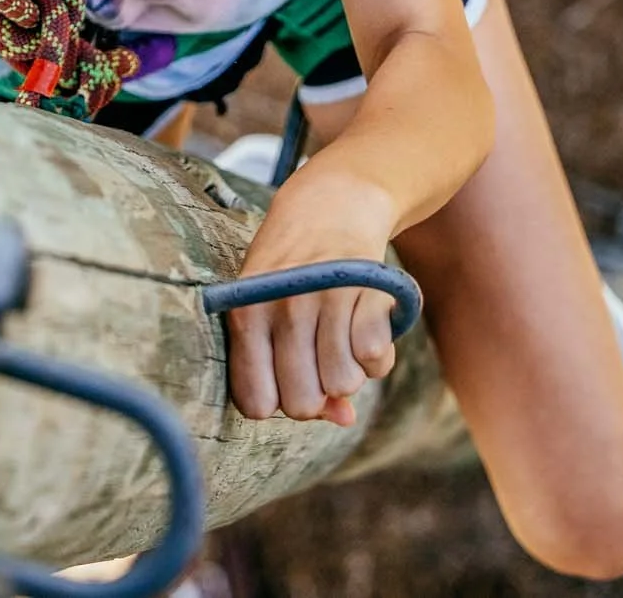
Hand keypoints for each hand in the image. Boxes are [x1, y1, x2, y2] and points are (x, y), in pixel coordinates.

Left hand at [224, 167, 402, 427]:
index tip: (283, 383)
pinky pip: (377, 361)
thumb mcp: (270, 312)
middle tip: (316, 362)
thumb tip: (344, 420)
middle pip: (301, 403)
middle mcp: (283, 307)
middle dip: (314, 395)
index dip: (275, 404)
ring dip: (347, 372)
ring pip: (342, 385)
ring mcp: (327, 299)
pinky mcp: (369, 291)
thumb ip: (293, 372)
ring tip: (339, 339)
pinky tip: (364, 327)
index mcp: (245, 315)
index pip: (256, 402)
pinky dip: (376, 356)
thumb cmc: (292, 271)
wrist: (333, 203)